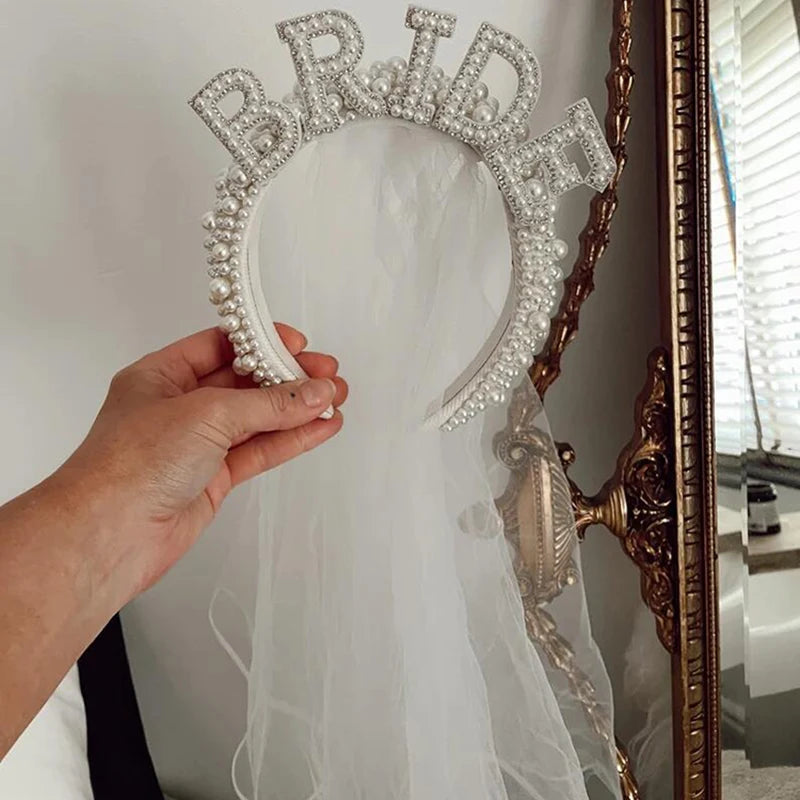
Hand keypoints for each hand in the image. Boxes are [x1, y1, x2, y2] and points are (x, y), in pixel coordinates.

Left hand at [55, 325, 346, 600]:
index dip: (260, 343)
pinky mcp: (213, 478)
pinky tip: (320, 428)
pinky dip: (292, 439)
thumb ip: (266, 404)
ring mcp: (197, 444)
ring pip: (257, 419)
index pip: (220, 347)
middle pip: (245, 383)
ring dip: (297, 410)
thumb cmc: (130, 465)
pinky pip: (260, 450)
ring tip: (336, 399)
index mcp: (161, 376)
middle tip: (326, 375)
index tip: (297, 344)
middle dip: (288, 377)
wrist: (109, 534)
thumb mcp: (206, 414)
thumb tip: (313, 392)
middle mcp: (179, 407)